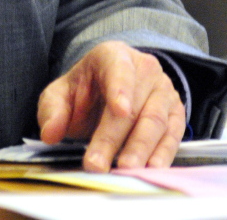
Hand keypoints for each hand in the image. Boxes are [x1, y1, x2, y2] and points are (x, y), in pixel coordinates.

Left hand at [37, 41, 186, 171]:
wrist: (108, 92)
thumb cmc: (85, 91)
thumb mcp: (61, 94)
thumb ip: (52, 110)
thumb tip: (50, 132)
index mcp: (113, 55)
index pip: (118, 69)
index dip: (120, 89)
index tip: (120, 110)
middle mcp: (144, 69)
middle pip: (133, 106)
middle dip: (114, 139)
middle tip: (97, 164)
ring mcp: (164, 90)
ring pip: (155, 122)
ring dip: (140, 150)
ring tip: (124, 170)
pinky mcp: (176, 113)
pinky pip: (173, 135)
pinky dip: (162, 154)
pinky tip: (151, 170)